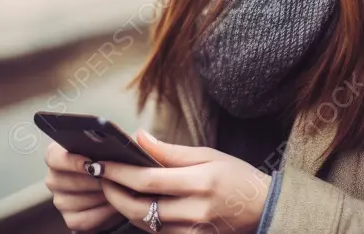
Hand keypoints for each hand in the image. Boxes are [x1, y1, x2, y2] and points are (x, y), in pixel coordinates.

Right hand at [44, 140, 127, 232]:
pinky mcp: (71, 219)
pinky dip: (101, 214)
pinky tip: (113, 205)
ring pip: (74, 201)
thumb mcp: (118, 151)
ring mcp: (61, 201)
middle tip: (110, 179)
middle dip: (90, 181)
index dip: (69, 160)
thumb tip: (137, 136)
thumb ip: (121, 143)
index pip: (53, 156)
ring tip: (116, 190)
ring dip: (98, 197)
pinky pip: (83, 219)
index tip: (90, 162)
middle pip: (62, 181)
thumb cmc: (116, 166)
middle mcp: (55, 178)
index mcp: (59, 155)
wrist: (122, 191)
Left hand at [98, 129, 271, 232]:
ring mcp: (193, 231)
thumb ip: (170, 151)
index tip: (101, 162)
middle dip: (113, 193)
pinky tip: (132, 202)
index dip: (119, 172)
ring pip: (145, 223)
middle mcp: (196, 211)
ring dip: (123, 206)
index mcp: (201, 183)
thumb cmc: (235, 177)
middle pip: (140, 208)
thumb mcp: (207, 155)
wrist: (263, 209)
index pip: (148, 180)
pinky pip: (157, 232)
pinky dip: (141, 217)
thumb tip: (138, 138)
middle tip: (99, 177)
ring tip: (111, 186)